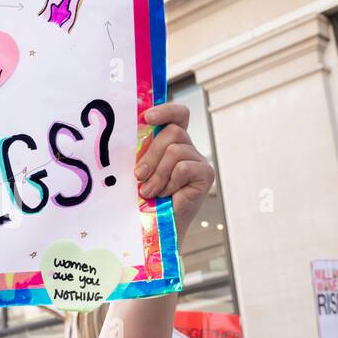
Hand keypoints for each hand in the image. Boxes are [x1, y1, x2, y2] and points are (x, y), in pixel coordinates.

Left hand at [135, 103, 215, 234]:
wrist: (158, 226)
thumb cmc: (146, 197)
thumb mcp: (141, 169)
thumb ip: (141, 151)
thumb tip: (131, 131)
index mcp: (173, 142)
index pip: (178, 115)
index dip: (166, 110)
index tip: (146, 117)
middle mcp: (188, 147)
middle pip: (173, 132)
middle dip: (151, 154)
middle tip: (139, 176)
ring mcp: (199, 160)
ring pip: (176, 151)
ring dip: (158, 173)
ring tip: (149, 191)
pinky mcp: (206, 174)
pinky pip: (183, 168)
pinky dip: (170, 182)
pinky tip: (167, 194)